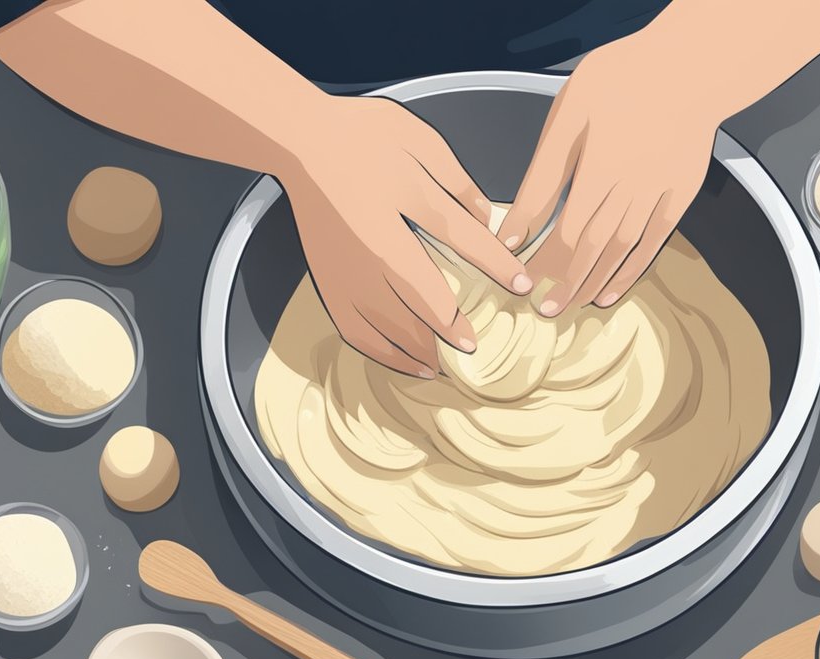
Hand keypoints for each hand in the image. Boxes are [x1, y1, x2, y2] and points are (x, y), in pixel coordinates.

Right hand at [277, 96, 531, 376]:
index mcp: (401, 201)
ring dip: (418, 348)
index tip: (522, 285)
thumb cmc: (356, 133)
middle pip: (422, 300)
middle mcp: (374, 244)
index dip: (498, 266)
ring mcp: (347, 267)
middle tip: (474, 345)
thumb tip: (487, 217)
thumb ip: (456, 180)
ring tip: (441, 364)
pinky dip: (380, 352)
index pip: (463, 240)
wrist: (297, 141)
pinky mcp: (328, 280)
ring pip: (387, 325)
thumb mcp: (417, 139)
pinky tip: (402, 361)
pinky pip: (355, 329)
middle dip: (453, 328)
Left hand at [497, 35, 723, 314]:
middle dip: (564, 282)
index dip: (542, 260)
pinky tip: (610, 291)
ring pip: (620, 251)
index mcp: (600, 167)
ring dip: (593, 282)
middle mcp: (631, 189)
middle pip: (591, 248)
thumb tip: (516, 225)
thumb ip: (544, 173)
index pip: (565, 230)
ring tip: (570, 306)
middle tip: (543, 310)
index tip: (521, 279)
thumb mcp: (572, 113)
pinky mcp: (680, 195)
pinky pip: (652, 243)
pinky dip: (630, 271)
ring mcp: (658, 195)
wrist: (693, 64)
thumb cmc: (626, 77)